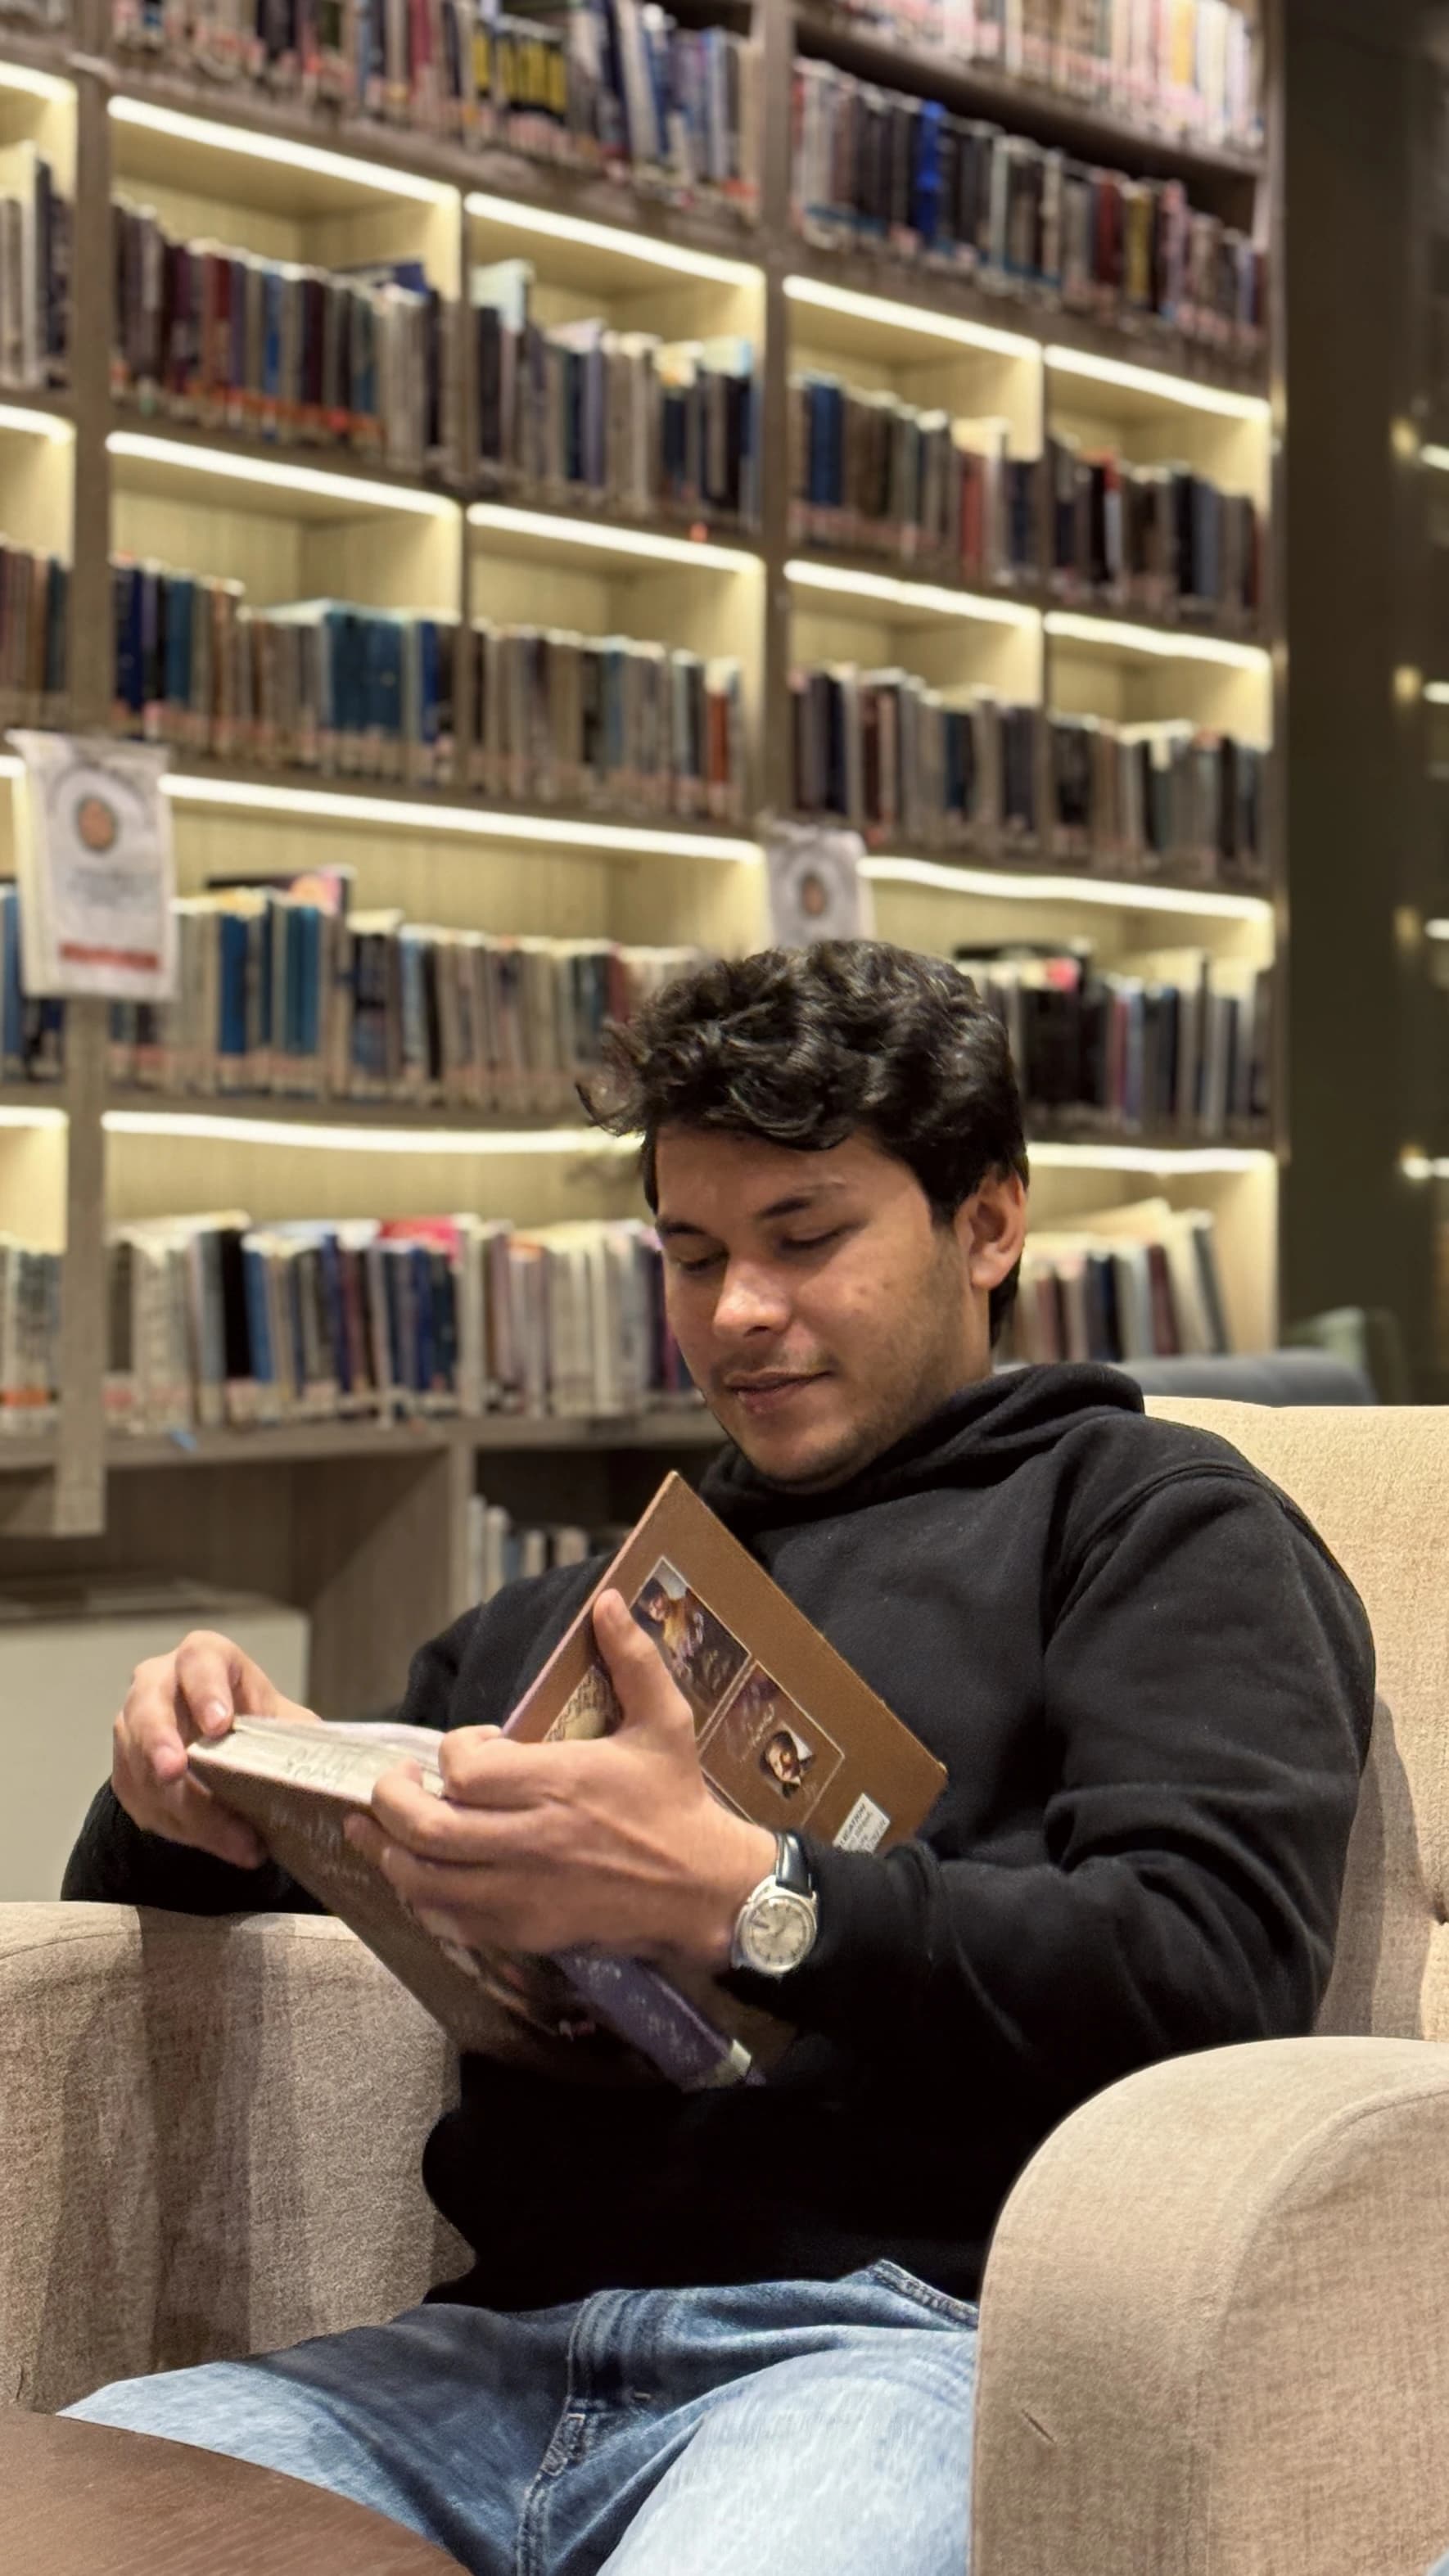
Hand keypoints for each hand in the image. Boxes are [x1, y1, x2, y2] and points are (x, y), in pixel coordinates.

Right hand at [112, 1628, 318, 1869]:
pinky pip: (140, 1801)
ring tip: (236, 1840)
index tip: (219, 1725)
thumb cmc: (261, 1727)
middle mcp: (160, 1684)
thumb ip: (300, 1738)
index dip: (206, 1690)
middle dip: (159, 1742)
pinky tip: (218, 1843)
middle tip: (175, 1772)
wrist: (226, 1753)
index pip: (200, 1662)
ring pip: (140, 1765)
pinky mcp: (126, 1770)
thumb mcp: (287, 1725)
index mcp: (205, 1659)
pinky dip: (179, 1828)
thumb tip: (332, 1768)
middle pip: (147, 1707)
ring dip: (185, 1807)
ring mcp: (134, 1727)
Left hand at [347, 1590, 775, 1972]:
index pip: (464, 1771)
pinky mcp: (524, 1930)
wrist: (704, 1889)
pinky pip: (449, 1921)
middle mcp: (531, 1841)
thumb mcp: (665, 1721)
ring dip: (390, 1851)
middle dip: (390, 1801)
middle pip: (426, 1827)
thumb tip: (609, 1600)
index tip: (476, 1743)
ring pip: (425, 1880)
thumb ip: (634, 1660)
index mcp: (559, 1783)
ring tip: (379, 1829)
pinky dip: (422, 1897)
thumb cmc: (676, 1799)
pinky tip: (419, 1876)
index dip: (453, 1751)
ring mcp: (523, 1892)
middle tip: (394, 1783)